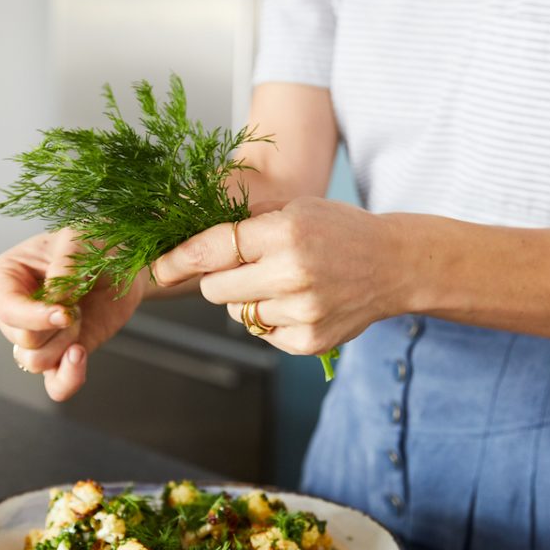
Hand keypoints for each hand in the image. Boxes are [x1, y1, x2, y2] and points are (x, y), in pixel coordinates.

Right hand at [0, 227, 146, 400]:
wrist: (120, 266)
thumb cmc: (92, 245)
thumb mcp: (80, 240)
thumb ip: (66, 264)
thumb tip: (56, 299)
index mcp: (3, 278)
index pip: (6, 310)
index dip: (35, 316)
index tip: (66, 311)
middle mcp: (10, 312)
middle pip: (22, 339)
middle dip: (57, 325)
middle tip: (77, 302)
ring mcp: (31, 338)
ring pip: (35, 361)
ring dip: (65, 342)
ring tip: (79, 317)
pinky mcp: (58, 357)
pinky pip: (55, 386)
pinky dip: (68, 379)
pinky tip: (80, 357)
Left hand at [152, 198, 409, 355]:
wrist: (394, 265)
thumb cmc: (340, 231)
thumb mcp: (295, 208)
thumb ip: (245, 222)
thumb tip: (191, 240)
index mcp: (284, 233)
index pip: (212, 250)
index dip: (178, 259)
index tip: (155, 268)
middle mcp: (291, 275)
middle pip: (215, 290)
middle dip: (219, 279)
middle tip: (246, 268)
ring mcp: (301, 313)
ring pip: (238, 314)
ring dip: (248, 300)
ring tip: (282, 284)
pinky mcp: (308, 341)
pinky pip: (262, 334)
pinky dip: (270, 320)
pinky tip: (297, 303)